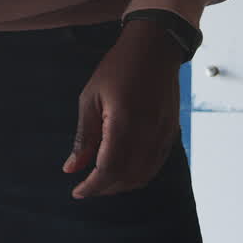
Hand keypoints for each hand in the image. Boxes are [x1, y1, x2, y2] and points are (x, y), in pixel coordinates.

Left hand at [62, 19, 181, 198]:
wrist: (155, 49)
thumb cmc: (118, 69)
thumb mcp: (90, 98)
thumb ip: (83, 137)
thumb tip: (71, 168)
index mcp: (124, 123)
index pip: (108, 169)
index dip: (92, 186)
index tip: (77, 192)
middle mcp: (147, 134)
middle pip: (127, 178)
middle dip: (105, 188)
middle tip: (86, 187)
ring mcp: (163, 135)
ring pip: (143, 176)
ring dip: (121, 185)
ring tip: (102, 181)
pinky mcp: (171, 133)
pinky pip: (155, 165)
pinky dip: (138, 175)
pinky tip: (123, 170)